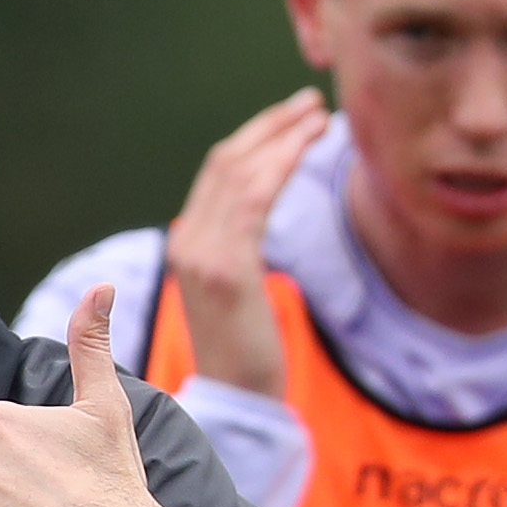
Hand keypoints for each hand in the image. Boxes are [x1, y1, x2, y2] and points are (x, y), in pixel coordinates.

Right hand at [163, 89, 332, 394]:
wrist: (237, 402)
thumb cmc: (249, 353)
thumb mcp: (239, 293)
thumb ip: (240, 250)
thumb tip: (260, 215)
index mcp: (188, 243)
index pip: (218, 172)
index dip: (257, 137)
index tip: (294, 118)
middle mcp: (187, 241)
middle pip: (226, 161)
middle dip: (271, 126)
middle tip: (312, 104)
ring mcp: (202, 254)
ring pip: (240, 172)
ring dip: (282, 138)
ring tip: (319, 117)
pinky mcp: (226, 270)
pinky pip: (253, 199)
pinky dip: (280, 164)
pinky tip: (308, 148)